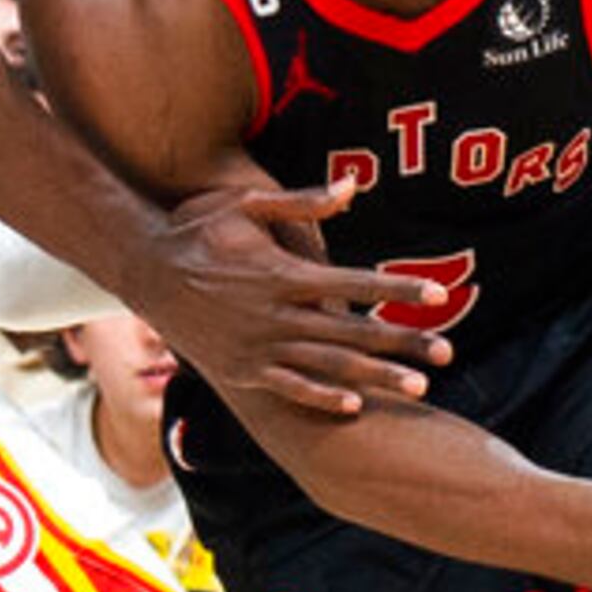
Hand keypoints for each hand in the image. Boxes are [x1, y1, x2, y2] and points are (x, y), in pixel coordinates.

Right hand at [133, 180, 449, 417]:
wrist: (143, 270)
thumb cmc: (197, 230)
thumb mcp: (246, 203)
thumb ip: (303, 202)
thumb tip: (354, 185)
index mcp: (283, 274)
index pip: (355, 284)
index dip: (398, 290)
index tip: (438, 294)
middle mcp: (276, 316)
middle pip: (354, 334)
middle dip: (404, 343)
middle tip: (448, 353)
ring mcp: (259, 348)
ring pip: (330, 368)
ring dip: (377, 378)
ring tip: (420, 389)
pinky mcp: (241, 369)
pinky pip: (288, 388)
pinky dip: (320, 398)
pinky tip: (353, 405)